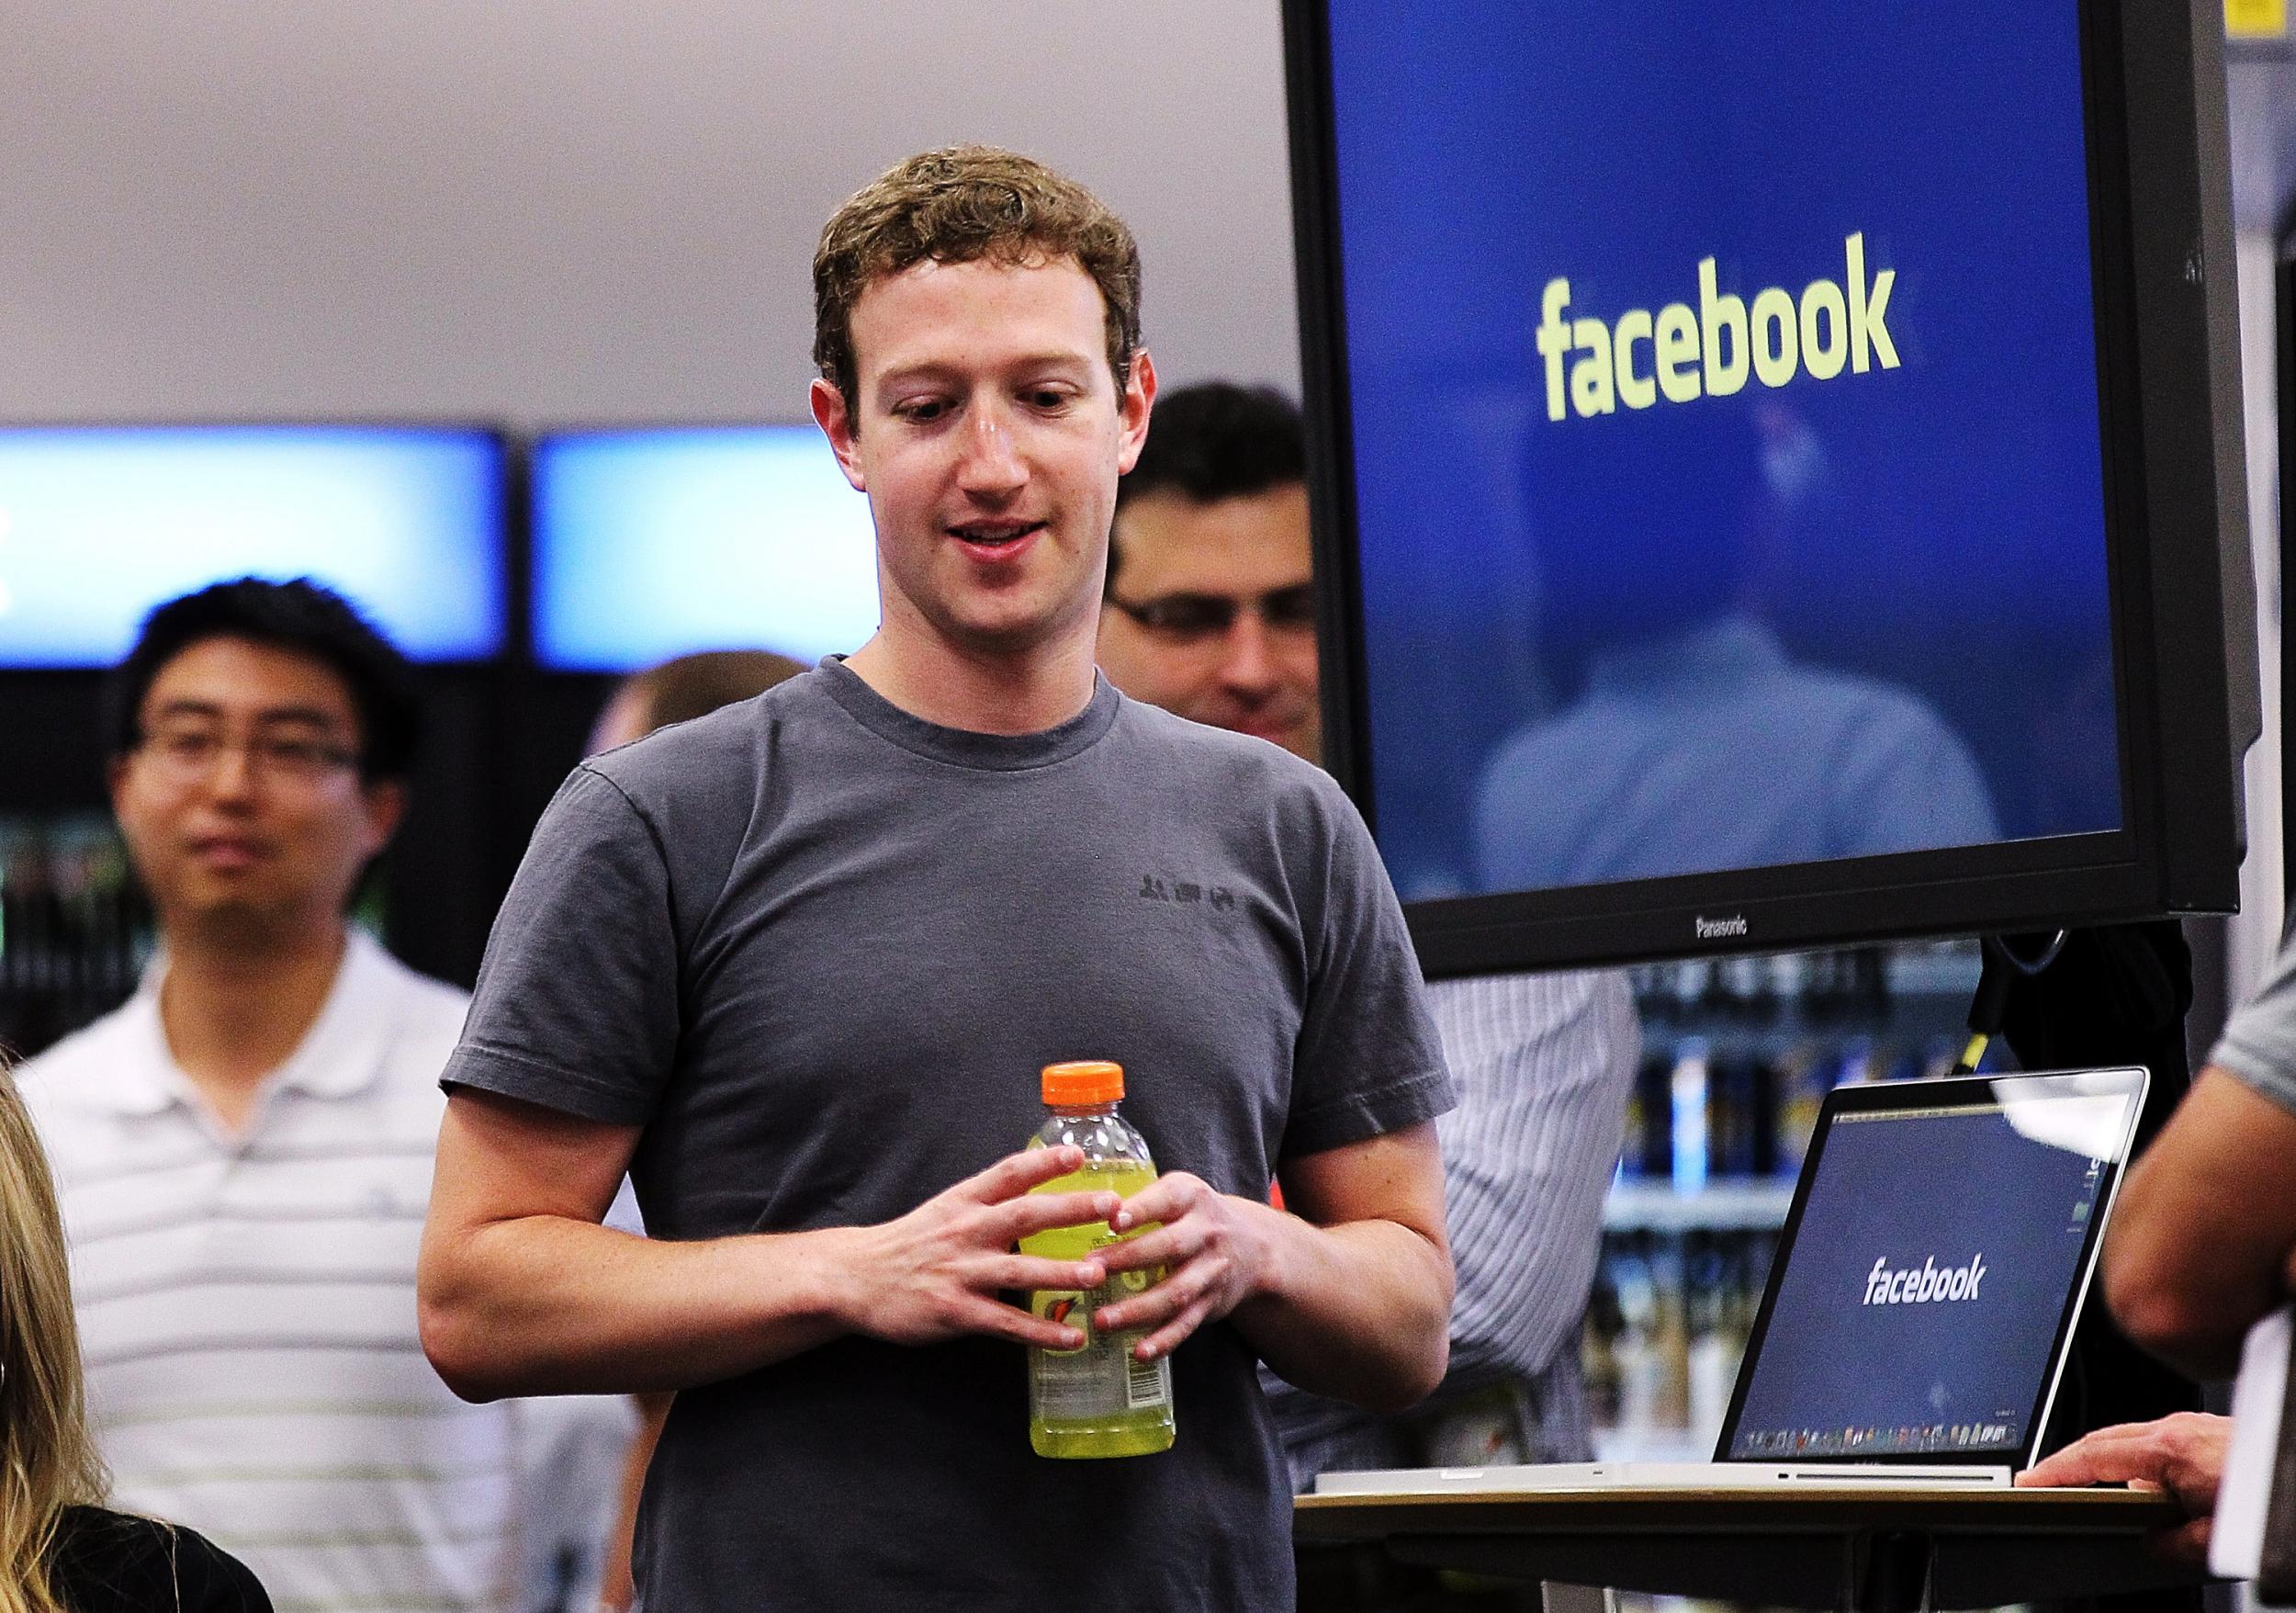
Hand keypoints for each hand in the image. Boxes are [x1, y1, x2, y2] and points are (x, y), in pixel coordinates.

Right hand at [841, 1146, 1120, 1349]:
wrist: (856, 1278)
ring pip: (1020, 1271)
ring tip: (1098, 1275)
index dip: (1045, 1162)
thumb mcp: (946, 1209)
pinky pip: (1006, 1324)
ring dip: (1062, 1273)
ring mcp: (961, 1273)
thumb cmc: (910, 1243)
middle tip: (1112, 1207)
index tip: (1080, 1155)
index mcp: (964, 1202)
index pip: (1009, 1173)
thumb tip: (1042, 1189)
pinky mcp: (955, 1311)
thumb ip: (989, 1202)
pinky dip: (1040, 1332)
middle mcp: (966, 1231)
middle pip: (1025, 1215)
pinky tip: (1071, 1337)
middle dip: (1071, 1209)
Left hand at [1089, 1172, 1279, 1360]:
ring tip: (1102, 1320)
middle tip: (1091, 1271)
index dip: (1141, 1209)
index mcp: (1191, 1197)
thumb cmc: (1192, 1216)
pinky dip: (1163, 1340)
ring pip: (1176, 1292)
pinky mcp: (1211, 1303)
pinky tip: (1139, 1352)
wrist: (1252, 1246)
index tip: (1113, 1220)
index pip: (1167, 1200)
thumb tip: (1077, 1204)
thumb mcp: (1177, 1192)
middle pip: (1170, 1246)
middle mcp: (1206, 1232)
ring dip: (1138, 1309)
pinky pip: (1186, 1324)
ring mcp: (1210, 1271)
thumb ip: (1139, 1198)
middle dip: (1129, 1259)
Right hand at [2016, 1412, 2230, 1563]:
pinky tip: (2141, 1478)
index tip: (2027, 1482)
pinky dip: (2132, 1454)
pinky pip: (2153, 1436)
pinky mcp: (2207, 1429)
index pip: (2090, 1457)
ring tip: (2088, 1485)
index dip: (2052, 1470)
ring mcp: (2191, 1425)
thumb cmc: (2273, 1500)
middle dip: (2069, 1462)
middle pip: (2102, 1439)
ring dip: (2103, 1456)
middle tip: (2045, 1483)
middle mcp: (2175, 1428)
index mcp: (2167, 1450)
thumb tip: (2149, 1545)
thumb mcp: (2216, 1538)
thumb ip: (2171, 1543)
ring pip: (2128, 1435)